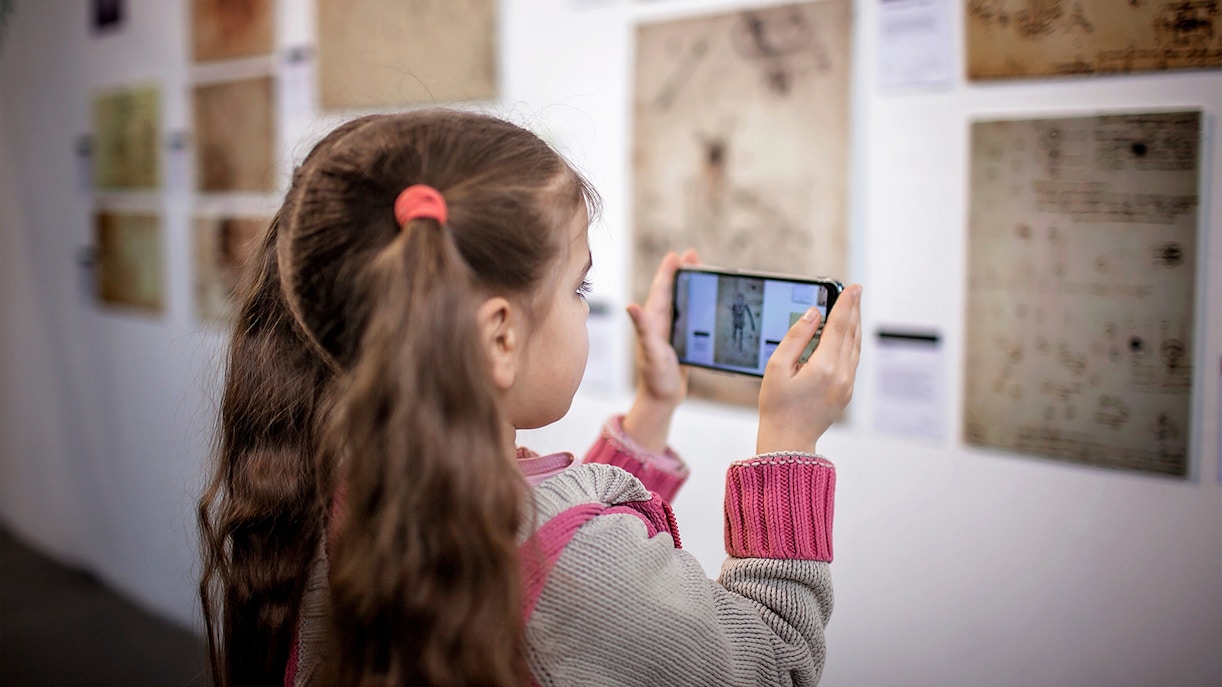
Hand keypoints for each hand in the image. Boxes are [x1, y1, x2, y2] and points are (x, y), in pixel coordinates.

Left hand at [623, 249, 698, 452]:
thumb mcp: (652, 352)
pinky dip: (696, 307)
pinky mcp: (679, 342)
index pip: (661, 290)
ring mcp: (669, 332)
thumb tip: (631, 306)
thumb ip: (643, 329)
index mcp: (653, 321)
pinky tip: (706, 306)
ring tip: (701, 273)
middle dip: (681, 273)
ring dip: (690, 288)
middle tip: (694, 255)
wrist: (661, 400)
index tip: (677, 254)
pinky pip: (688, 318)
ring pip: (680, 303)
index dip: (668, 271)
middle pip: (671, 291)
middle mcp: (659, 324)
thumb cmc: (655, 378)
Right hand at [757, 285, 861, 454]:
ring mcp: (847, 386)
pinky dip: (851, 342)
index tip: (853, 287)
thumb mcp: (777, 367)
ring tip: (852, 308)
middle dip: (853, 310)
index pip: (839, 326)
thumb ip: (796, 337)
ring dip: (854, 325)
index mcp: (824, 368)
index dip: (846, 304)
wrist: (788, 441)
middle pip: (851, 334)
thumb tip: (813, 314)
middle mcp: (841, 376)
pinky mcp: (846, 392)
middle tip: (855, 291)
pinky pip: (853, 360)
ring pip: (855, 347)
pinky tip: (846, 335)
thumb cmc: (777, 406)